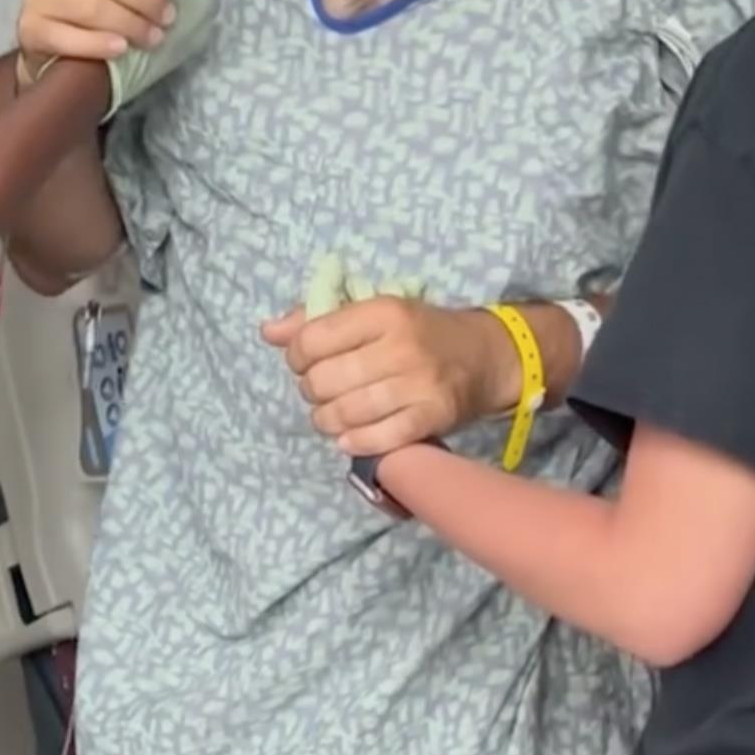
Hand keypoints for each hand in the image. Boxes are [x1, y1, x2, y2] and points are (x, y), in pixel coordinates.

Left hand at [263, 299, 524, 457]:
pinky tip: (349, 436)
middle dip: (311, 391)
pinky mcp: (432, 416)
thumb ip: (318, 320)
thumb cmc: (421, 332)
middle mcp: (401, 345)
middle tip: (322, 392)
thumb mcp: (374, 313)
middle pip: (325, 380)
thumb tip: (267, 332)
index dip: (297, 357)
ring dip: (327, 421)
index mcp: (383, 311)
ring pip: (346, 413)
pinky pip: (378, 438)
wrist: (486, 356)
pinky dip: (354, 442)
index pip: (313, 339)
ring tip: (332, 416)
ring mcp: (418, 384)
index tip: (306, 363)